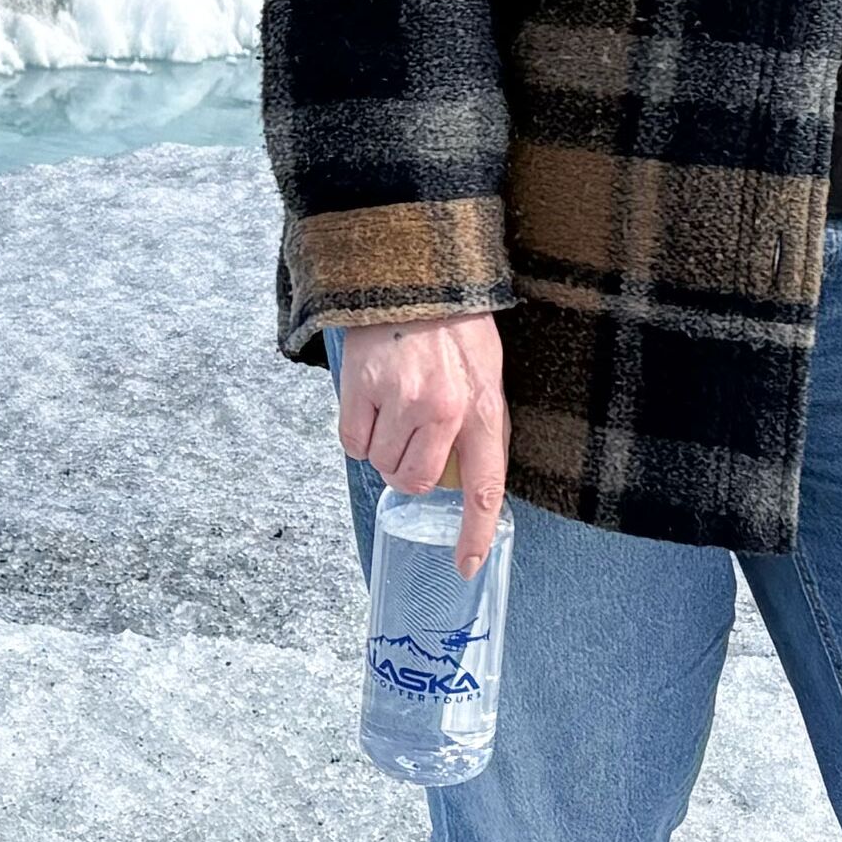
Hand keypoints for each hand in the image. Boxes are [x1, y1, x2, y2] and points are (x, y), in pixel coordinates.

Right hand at [331, 311, 509, 573]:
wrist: (415, 275)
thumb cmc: (457, 328)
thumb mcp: (489, 375)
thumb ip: (483, 428)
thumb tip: (467, 482)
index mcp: (483, 408)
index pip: (484, 487)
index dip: (475, 533)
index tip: (466, 566)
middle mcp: (443, 408)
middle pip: (414, 482)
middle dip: (408, 474)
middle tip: (412, 443)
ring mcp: (399, 398)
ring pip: (380, 464)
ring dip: (383, 449)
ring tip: (395, 409)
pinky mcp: (362, 387)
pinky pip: (352, 443)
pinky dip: (358, 433)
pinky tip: (372, 404)